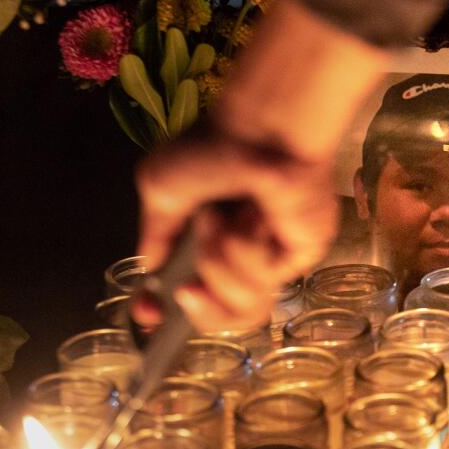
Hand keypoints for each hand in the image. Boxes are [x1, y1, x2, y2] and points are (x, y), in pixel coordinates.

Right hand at [132, 122, 337, 332]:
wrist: (259, 129)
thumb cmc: (213, 147)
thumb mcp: (162, 188)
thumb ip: (156, 233)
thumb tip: (149, 269)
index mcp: (209, 240)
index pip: (193, 296)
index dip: (170, 315)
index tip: (150, 317)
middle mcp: (241, 255)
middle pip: (224, 319)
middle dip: (202, 306)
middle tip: (190, 286)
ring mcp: (272, 257)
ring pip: (244, 307)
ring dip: (218, 266)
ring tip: (219, 223)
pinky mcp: (298, 254)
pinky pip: (263, 281)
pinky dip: (246, 250)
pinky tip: (251, 217)